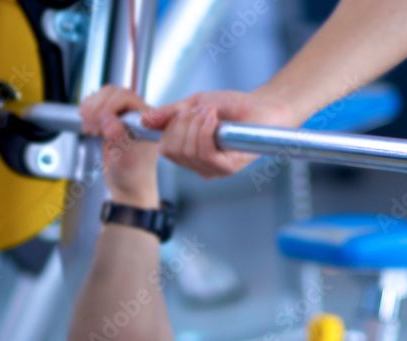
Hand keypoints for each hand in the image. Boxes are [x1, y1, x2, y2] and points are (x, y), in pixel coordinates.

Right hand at [79, 85, 159, 206]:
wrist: (128, 186)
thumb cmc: (134, 176)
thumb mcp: (126, 159)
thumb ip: (118, 136)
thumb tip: (108, 117)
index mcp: (149, 121)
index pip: (127, 98)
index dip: (109, 106)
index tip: (100, 124)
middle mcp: (138, 115)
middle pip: (114, 93)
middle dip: (98, 107)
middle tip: (93, 127)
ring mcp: (125, 116)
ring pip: (104, 95)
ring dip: (91, 108)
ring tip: (91, 128)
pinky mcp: (112, 119)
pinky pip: (97, 103)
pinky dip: (88, 110)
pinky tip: (89, 125)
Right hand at [142, 89, 296, 177]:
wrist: (262, 106)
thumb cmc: (233, 106)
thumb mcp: (193, 104)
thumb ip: (170, 114)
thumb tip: (144, 121)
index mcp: (191, 155)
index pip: (165, 149)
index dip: (170, 127)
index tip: (186, 110)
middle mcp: (201, 166)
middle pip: (172, 151)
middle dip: (183, 123)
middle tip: (204, 110)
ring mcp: (214, 169)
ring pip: (187, 151)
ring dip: (197, 124)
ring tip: (212, 113)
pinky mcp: (228, 168)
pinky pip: (204, 153)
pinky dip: (205, 131)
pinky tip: (215, 120)